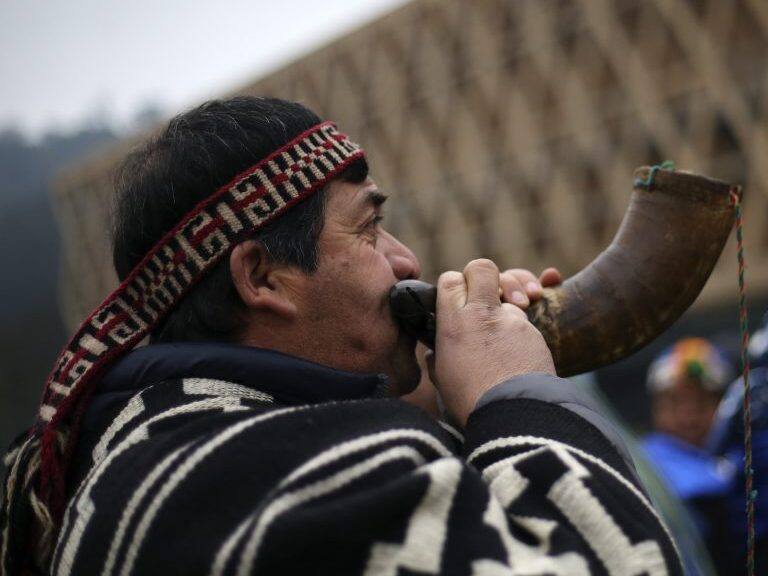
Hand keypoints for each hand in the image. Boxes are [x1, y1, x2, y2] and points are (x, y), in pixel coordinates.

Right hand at [431, 259, 555, 425]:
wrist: (514, 417)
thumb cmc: (472, 402)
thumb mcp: (442, 379)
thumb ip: (439, 357)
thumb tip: (437, 353)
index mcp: (455, 322)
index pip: (451, 278)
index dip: (454, 285)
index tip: (456, 301)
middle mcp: (484, 314)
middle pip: (483, 268)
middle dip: (484, 277)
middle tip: (485, 298)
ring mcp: (513, 321)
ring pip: (510, 298)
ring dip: (506, 311)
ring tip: (505, 332)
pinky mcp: (536, 334)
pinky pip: (527, 323)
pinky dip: (522, 336)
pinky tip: (519, 357)